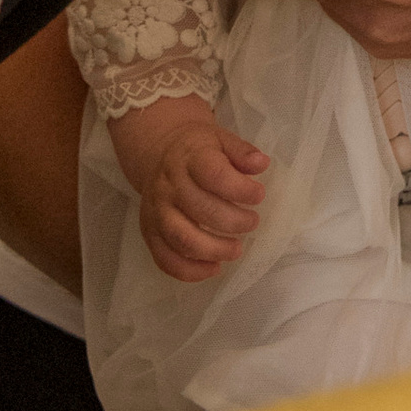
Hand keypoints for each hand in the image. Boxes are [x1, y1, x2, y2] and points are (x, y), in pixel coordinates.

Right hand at [107, 96, 268, 283]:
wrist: (159, 153)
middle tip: (252, 222)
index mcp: (189, 159)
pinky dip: (190, 271)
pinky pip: (165, 259)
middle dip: (234, 222)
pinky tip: (214, 268)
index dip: (240, 189)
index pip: (214, 174)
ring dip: (214, 250)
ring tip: (237, 249)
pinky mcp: (149, 232)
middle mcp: (168, 186)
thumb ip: (241, 152)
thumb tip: (261, 163)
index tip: (259, 195)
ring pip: (181, 239)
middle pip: (200, 210)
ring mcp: (156, 211)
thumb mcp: (221, 139)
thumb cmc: (197, 150)